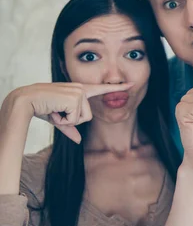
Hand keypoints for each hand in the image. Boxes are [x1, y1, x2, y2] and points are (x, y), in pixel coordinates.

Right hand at [18, 82, 132, 142]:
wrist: (27, 100)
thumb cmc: (42, 107)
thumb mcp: (58, 119)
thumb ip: (70, 128)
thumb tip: (78, 141)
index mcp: (80, 90)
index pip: (103, 89)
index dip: (118, 87)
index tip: (132, 84)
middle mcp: (82, 89)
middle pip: (88, 117)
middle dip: (71, 121)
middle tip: (57, 112)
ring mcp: (79, 92)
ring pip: (82, 119)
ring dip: (66, 120)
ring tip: (54, 110)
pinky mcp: (75, 98)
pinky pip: (74, 119)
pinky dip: (62, 119)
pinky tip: (53, 109)